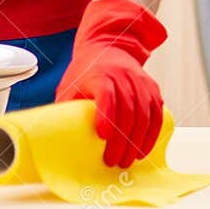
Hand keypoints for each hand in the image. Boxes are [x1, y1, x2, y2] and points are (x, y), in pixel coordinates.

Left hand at [55, 0, 167, 167]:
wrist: (109, 47)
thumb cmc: (86, 71)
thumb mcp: (70, 86)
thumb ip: (66, 109)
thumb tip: (53, 140)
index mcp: (100, 74)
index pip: (107, 93)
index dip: (106, 114)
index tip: (103, 135)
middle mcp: (123, 76)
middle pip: (127, 110)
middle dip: (121, 140)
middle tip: (113, 161)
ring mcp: (140, 82)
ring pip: (145, 115)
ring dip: (137, 142)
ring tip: (126, 161)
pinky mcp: (152, 89)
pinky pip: (156, 114)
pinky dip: (151, 134)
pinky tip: (142, 149)